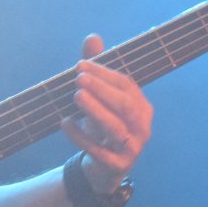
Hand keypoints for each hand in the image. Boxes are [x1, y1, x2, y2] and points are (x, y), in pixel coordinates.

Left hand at [62, 34, 153, 192]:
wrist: (103, 170)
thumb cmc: (102, 128)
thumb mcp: (100, 100)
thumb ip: (97, 71)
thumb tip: (93, 37)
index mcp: (141, 107)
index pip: (126, 85)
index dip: (104, 74)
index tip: (81, 65)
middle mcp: (142, 126)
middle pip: (125, 105)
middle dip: (102, 89)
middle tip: (78, 78)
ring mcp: (132, 148)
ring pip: (116, 128)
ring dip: (95, 110)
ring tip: (76, 96)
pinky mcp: (118, 165)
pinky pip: (99, 150)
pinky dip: (81, 137)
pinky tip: (65, 122)